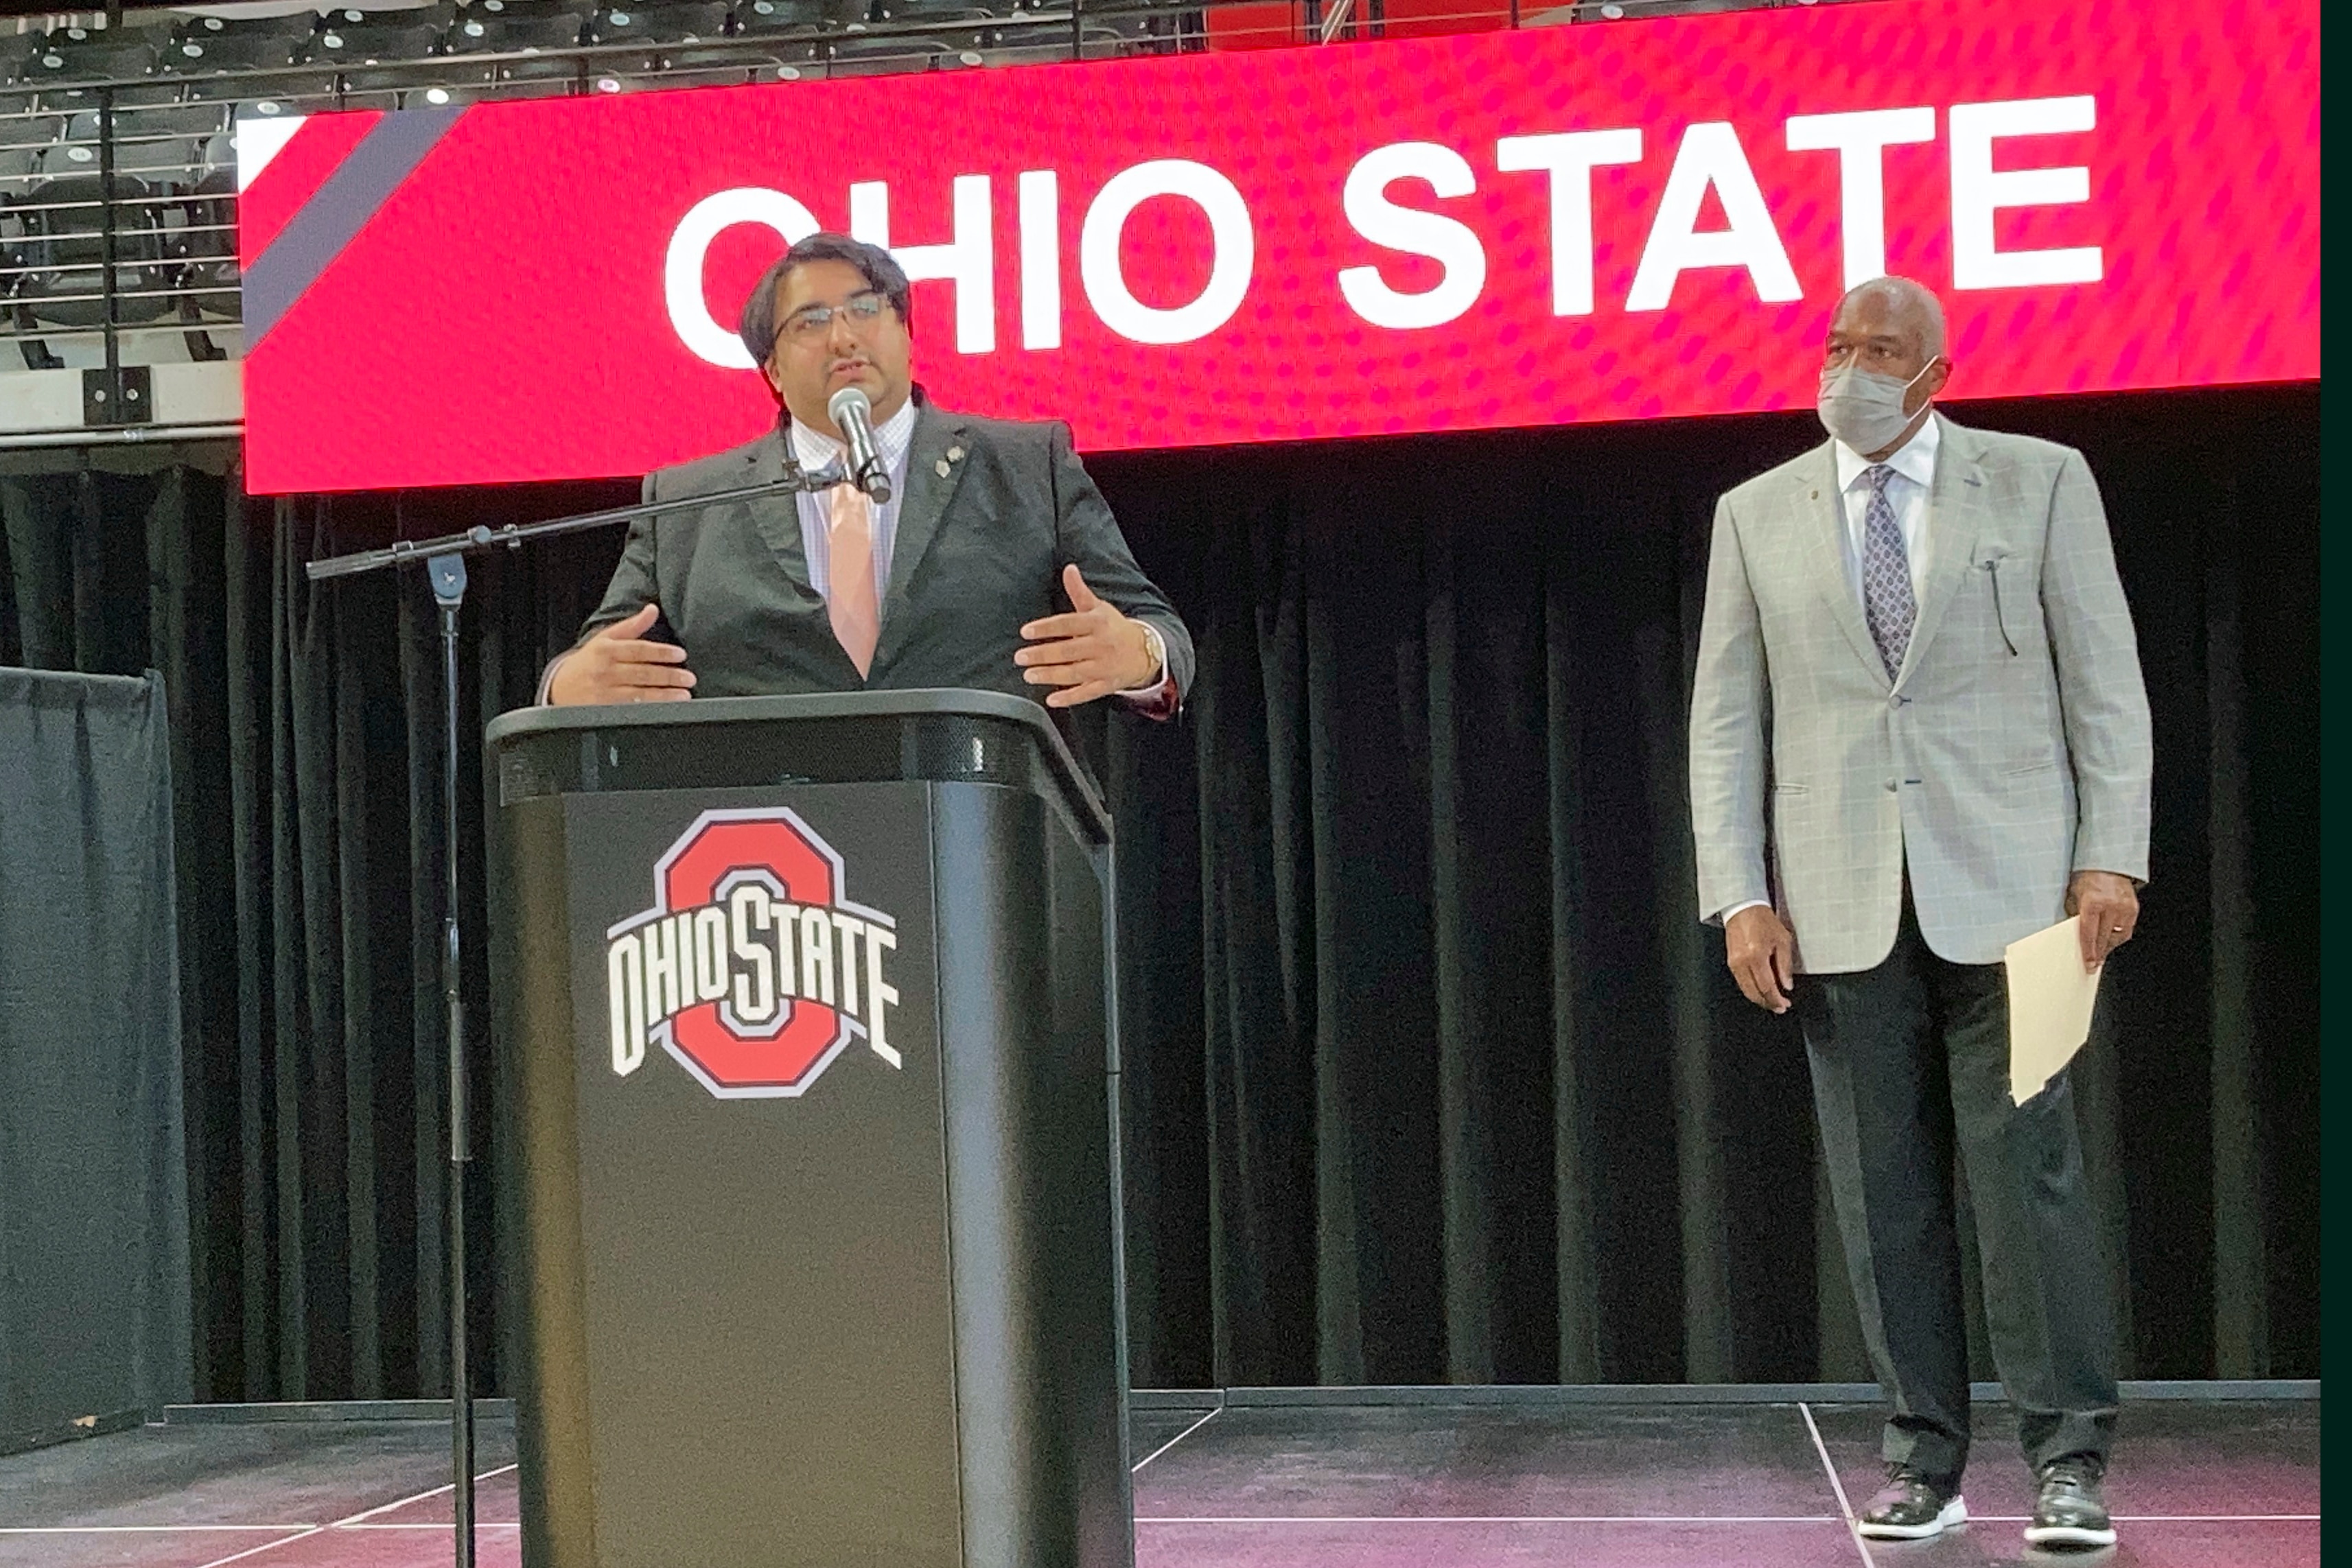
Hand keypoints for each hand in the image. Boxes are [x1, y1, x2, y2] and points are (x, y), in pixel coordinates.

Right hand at [546, 604, 695, 704]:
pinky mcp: (605, 710)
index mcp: (607, 649)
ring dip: (664, 695)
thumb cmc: (588, 662)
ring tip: (684, 694)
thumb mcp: (606, 639)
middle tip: (689, 678)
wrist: (560, 689)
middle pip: (642, 673)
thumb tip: (652, 609)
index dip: (661, 652)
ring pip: (639, 693)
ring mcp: (605, 692)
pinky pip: (632, 709)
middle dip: (668, 676)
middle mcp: (606, 670)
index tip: (680, 655)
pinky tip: (666, 708)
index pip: (639, 650)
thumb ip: (632, 626)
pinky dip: (650, 709)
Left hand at [1015, 565, 1159, 708]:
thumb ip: (1079, 591)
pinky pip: (1087, 693)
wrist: (1145, 651)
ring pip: (1075, 673)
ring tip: (1029, 675)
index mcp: (1097, 623)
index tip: (1026, 631)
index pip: (1068, 624)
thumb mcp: (1098, 608)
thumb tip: (1068, 569)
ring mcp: (1104, 667)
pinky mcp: (1106, 685)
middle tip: (1020, 657)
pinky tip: (1052, 699)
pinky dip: (1070, 698)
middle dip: (1043, 654)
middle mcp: (1101, 645)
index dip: (1046, 628)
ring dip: (1050, 675)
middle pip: (1068, 650)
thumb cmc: (1114, 627)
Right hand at [1725, 905, 1796, 1013]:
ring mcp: (1734, 963)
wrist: (1744, 909)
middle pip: (1754, 993)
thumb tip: (1787, 984)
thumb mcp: (1783, 940)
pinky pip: (1741, 982)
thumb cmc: (1763, 920)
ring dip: (1759, 998)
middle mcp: (1742, 961)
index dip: (1776, 1000)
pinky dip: (1752, 989)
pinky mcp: (1730, 962)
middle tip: (1779, 1007)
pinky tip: (1761, 989)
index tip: (1784, 1004)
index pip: (1767, 987)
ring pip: (1746, 990)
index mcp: (1756, 956)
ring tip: (1772, 1000)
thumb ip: (1785, 965)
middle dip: (1768, 1003)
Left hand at [2066, 870, 2139, 968]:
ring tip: (2101, 952)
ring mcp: (2124, 908)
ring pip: (2117, 937)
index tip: (2089, 963)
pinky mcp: (2133, 909)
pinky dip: (2118, 937)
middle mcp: (2110, 906)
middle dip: (2098, 953)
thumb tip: (2073, 934)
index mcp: (2093, 903)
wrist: (2108, 863)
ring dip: (2108, 946)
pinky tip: (2111, 939)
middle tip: (2094, 963)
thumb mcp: (2074, 894)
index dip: (2089, 952)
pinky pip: (2126, 930)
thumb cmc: (2088, 877)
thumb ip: (2074, 914)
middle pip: (2103, 938)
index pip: (2089, 934)